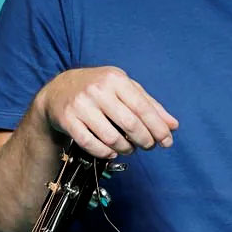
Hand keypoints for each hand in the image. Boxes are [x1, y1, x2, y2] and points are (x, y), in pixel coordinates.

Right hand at [38, 66, 177, 158]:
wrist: (58, 91)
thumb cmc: (98, 89)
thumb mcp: (124, 89)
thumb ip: (149, 105)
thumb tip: (173, 125)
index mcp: (115, 79)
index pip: (143, 108)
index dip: (158, 128)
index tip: (166, 141)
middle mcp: (98, 90)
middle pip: (130, 124)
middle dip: (144, 140)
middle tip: (148, 146)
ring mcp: (81, 105)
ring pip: (111, 137)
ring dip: (126, 148)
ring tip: (129, 148)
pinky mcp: (68, 120)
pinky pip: (91, 144)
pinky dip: (105, 152)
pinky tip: (111, 151)